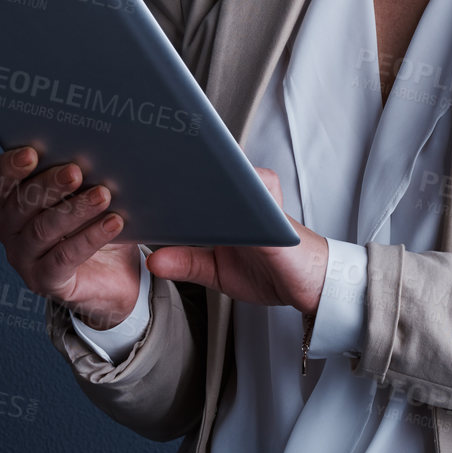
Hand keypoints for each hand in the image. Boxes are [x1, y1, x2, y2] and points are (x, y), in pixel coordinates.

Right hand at [0, 146, 140, 329]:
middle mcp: (10, 229)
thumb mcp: (86, 195)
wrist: (114, 274)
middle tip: (76, 171)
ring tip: (103, 195)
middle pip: (21, 203)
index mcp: (12, 201)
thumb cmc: (94, 223)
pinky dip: (90, 238)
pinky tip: (113, 223)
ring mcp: (23, 258)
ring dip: (75, 210)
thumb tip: (94, 155)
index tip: (32, 153)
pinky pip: (64, 257)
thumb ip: (79, 177)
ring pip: (43, 229)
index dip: (9, 167)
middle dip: (49, 185)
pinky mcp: (44, 280)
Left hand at [144, 167, 327, 314]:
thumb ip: (185, 263)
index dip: (169, 176)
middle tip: (143, 168)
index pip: (196, 179)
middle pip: (208, 169)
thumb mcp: (216, 271)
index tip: (139, 176)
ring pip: (225, 173)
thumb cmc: (269, 270)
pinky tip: (206, 202)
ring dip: (200, 174)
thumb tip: (152, 260)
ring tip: (167, 177)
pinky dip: (229, 194)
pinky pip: (249, 194)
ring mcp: (261, 194)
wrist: (312, 283)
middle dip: (177, 170)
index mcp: (228, 202)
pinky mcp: (273, 210)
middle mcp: (245, 190)